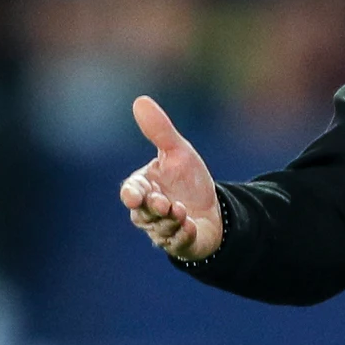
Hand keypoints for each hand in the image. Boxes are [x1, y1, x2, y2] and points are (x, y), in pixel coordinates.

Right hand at [119, 95, 222, 261]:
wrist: (212, 208)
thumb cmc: (187, 180)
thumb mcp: (178, 152)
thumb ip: (159, 131)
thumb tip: (140, 101)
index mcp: (145, 188)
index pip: (132, 192)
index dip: (132, 194)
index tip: (135, 195)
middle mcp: (150, 212)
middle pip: (143, 214)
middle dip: (153, 209)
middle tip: (164, 203)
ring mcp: (164, 230)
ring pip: (160, 230)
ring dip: (170, 221)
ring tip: (181, 211)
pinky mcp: (181, 244)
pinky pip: (178, 243)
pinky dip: (182, 236)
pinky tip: (190, 226)